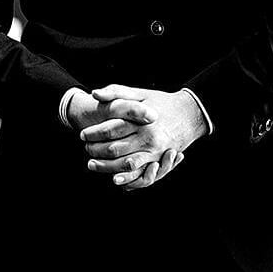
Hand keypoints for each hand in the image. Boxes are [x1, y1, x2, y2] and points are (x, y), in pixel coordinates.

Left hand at [80, 84, 206, 185]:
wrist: (190, 113)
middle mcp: (148, 138)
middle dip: (96, 150)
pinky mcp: (160, 161)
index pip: (110, 129)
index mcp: (141, 120)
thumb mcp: (140, 93)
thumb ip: (117, 92)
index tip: (83, 134)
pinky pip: (141, 175)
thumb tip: (94, 94)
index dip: (93, 133)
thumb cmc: (162, 102)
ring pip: (124, 164)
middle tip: (85, 148)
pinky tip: (113, 178)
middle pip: (115, 149)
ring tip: (92, 163)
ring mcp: (155, 152)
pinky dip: (126, 179)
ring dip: (105, 167)